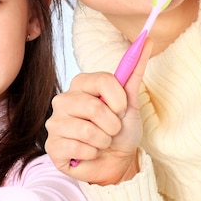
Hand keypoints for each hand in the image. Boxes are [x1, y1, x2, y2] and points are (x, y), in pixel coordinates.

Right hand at [44, 39, 152, 185]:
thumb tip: (148, 40)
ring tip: (100, 143)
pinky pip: (78, 148)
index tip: (122, 109)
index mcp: (80, 85)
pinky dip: (91, 154)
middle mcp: (62, 101)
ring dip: (103, 141)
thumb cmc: (121, 131)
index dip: (118, 98)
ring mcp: (55, 123)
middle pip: (93, 107)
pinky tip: (88, 153)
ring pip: (86, 130)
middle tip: (111, 130)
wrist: (116, 161)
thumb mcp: (130, 102)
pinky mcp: (52, 146)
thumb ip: (134, 71)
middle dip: (112, 124)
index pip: (102, 80)